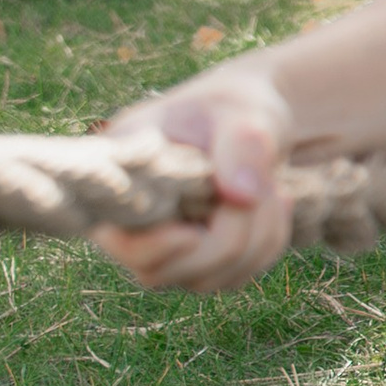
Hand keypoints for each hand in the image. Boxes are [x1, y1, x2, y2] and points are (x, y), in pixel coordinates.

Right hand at [94, 63, 296, 291]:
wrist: (254, 121)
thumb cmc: (236, 106)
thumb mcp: (243, 111)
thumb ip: (242, 144)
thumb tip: (242, 196)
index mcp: (121, 172)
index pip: (111, 234)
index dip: (150, 247)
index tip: (193, 233)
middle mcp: (131, 219)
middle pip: (159, 271)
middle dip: (228, 236)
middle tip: (266, 185)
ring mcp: (162, 247)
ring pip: (206, 279)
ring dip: (257, 236)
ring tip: (271, 183)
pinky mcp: (198, 263)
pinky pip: (236, 276)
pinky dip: (268, 242)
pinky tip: (274, 200)